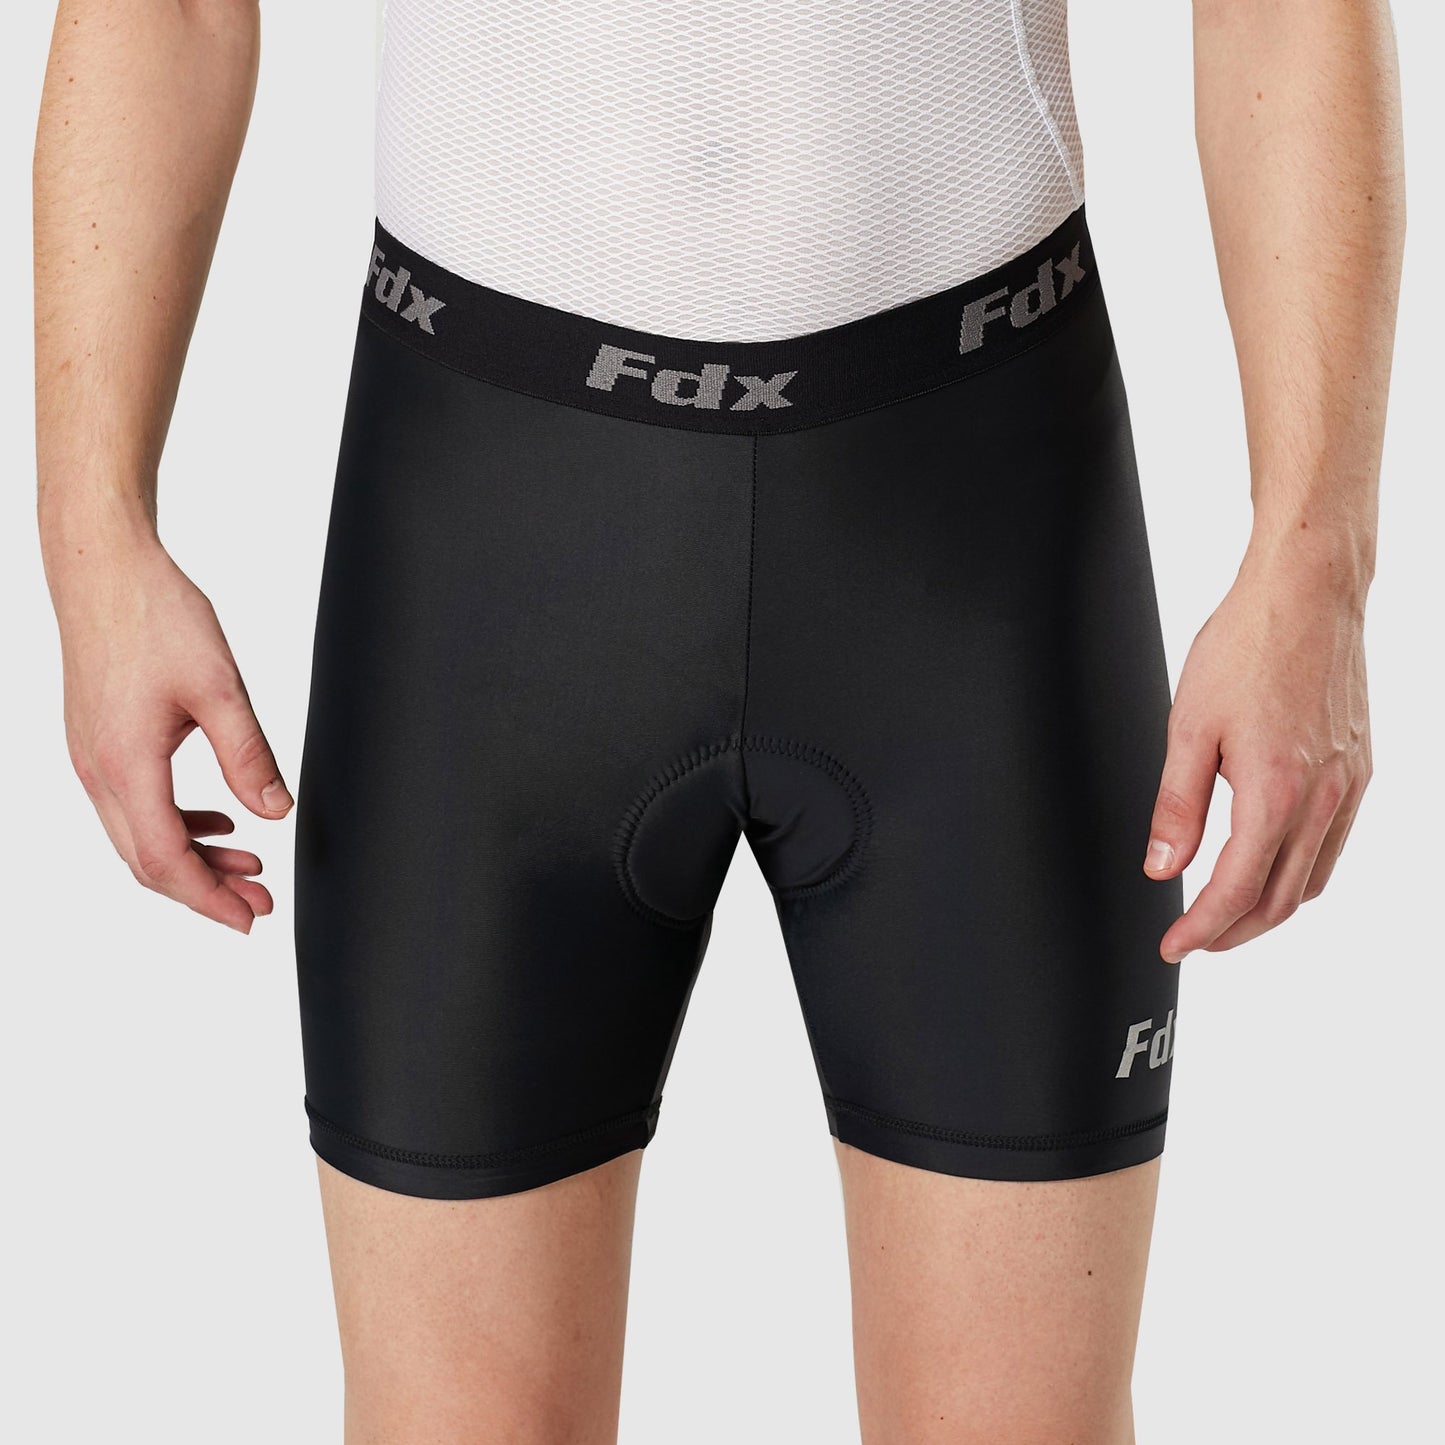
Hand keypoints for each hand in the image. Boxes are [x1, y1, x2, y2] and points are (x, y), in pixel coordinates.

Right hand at [52, 533, 290, 932]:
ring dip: (194, 859)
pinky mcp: (97, 742)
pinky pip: (133, 807)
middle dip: (205, 890)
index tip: (250, 918)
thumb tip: (276, 812)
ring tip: (249, 865)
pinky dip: (176, 826)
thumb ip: (250, 757)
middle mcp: (98, 770)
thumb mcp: (220, 688)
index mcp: (126, 764)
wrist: (103, 570)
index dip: (209, 899)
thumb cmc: (155, 615)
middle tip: (259, 901)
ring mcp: (91, 758)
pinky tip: (217, 823)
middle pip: (148, 860)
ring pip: (139, 836)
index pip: (166, 860)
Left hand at [1143, 544, 1371, 962]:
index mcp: (1275, 790)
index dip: (1201, 929)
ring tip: (1226, 913)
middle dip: (1234, 932)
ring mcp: (1350, 784)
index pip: (1236, 890)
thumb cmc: (1247, 645)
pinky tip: (1270, 864)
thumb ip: (1176, 805)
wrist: (1306, 592)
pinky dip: (1299, 872)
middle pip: (1280, 900)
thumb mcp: (1188, 726)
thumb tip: (1161, 866)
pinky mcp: (1361, 768)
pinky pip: (1333, 845)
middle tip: (1194, 940)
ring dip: (1268, 908)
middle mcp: (1323, 796)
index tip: (1173, 945)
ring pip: (1312, 878)